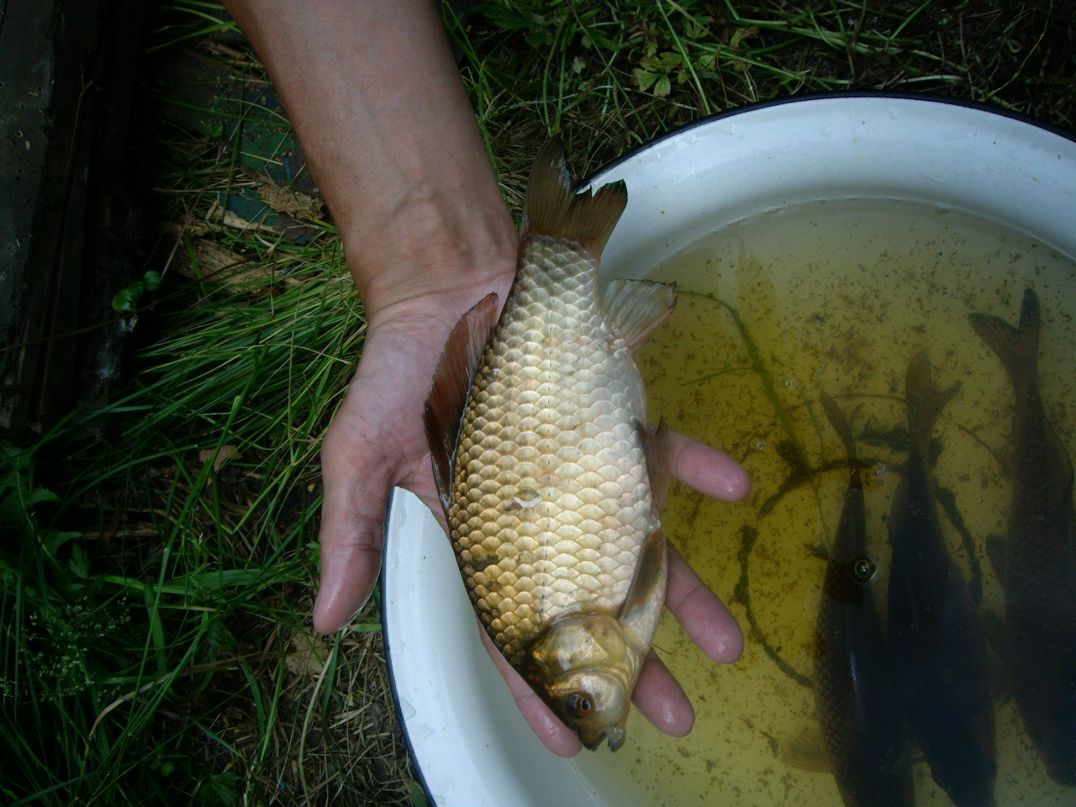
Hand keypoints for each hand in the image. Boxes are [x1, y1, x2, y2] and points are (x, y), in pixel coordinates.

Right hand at [315, 280, 749, 756]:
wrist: (446, 276)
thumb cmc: (401, 369)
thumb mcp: (361, 451)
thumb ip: (350, 531)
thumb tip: (323, 621)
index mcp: (486, 536)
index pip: (517, 624)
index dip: (540, 683)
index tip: (572, 738)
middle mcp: (545, 514)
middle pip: (593, 599)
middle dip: (634, 658)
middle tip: (676, 715)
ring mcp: (584, 469)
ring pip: (641, 542)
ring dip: (686, 590)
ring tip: (727, 645)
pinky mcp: (614, 418)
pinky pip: (668, 449)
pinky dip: (702, 468)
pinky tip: (734, 488)